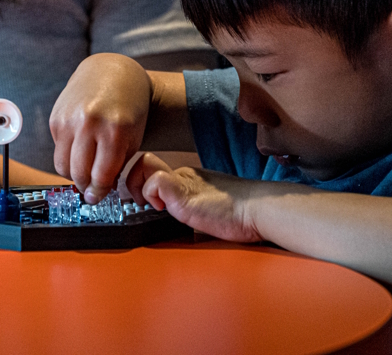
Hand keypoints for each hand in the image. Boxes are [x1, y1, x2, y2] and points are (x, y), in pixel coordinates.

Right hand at [50, 54, 151, 202]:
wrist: (112, 72)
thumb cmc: (128, 107)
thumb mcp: (133, 137)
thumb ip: (117, 165)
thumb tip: (98, 191)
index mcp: (114, 130)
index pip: (100, 177)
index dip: (99, 192)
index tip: (98, 197)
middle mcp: (89, 123)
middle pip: (78, 174)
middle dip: (85, 187)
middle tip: (90, 189)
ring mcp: (69, 119)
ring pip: (62, 165)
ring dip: (73, 174)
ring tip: (84, 171)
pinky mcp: (56, 117)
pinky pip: (57, 149)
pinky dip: (67, 154)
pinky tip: (80, 147)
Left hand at [126, 153, 262, 242]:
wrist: (257, 208)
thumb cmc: (241, 215)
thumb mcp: (209, 211)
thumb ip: (194, 212)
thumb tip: (186, 228)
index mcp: (188, 179)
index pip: (155, 169)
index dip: (142, 183)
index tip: (144, 204)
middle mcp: (183, 174)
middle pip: (144, 162)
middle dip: (133, 181)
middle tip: (141, 204)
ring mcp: (182, 180)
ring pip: (143, 165)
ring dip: (138, 186)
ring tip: (150, 206)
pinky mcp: (182, 190)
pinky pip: (154, 181)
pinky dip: (151, 195)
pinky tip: (163, 209)